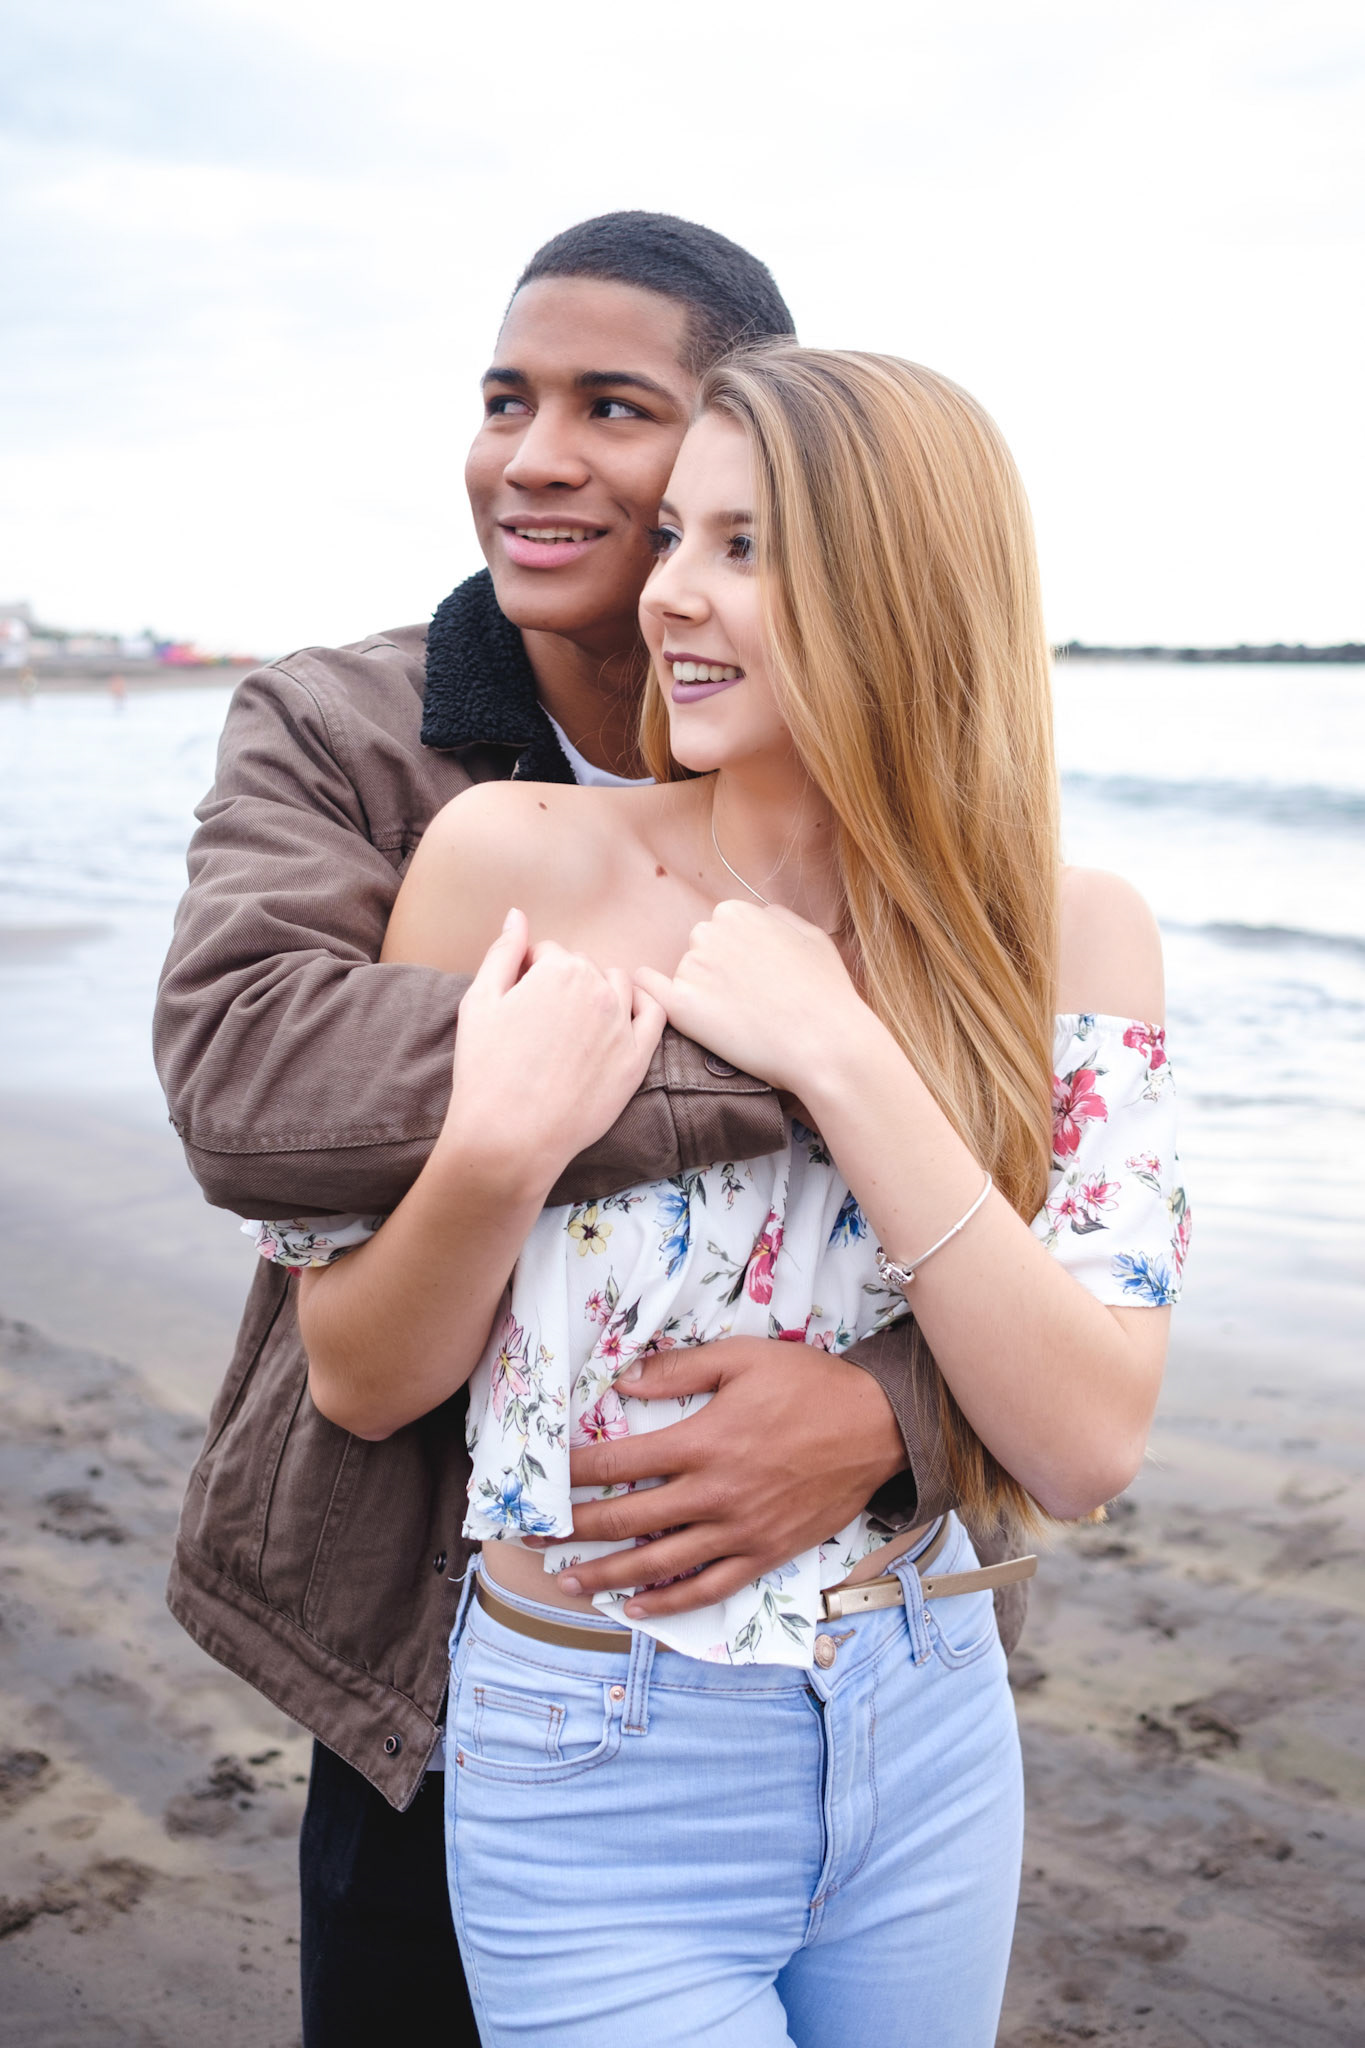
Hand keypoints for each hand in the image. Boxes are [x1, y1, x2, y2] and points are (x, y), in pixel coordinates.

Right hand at [441, 910, 665, 1193]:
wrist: (510, 1135)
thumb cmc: (486, 1069)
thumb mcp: (479, 1002)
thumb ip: (502, 952)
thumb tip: (516, 916)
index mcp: (559, 970)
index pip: (549, 954)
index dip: (530, 974)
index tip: (519, 1002)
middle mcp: (597, 989)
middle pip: (583, 969)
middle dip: (563, 984)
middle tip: (541, 1021)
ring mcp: (621, 1024)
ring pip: (619, 986)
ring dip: (600, 991)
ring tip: (576, 1021)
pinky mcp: (636, 1059)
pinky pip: (654, 1016)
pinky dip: (644, 1004)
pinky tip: (627, 1011)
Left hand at [545, 1336, 907, 1616]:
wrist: (876, 1426)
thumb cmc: (808, 1384)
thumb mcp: (742, 1357)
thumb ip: (678, 1371)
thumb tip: (622, 1382)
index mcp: (703, 1442)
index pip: (619, 1463)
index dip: (573, 1473)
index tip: (544, 1480)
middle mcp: (714, 1493)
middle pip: (627, 1518)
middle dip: (575, 1529)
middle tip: (536, 1537)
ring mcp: (739, 1530)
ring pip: (659, 1562)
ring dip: (608, 1575)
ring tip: (570, 1583)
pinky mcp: (765, 1553)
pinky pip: (709, 1586)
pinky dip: (670, 1602)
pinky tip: (638, 1608)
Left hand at [634, 900, 870, 1096]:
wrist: (824, 1042)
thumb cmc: (824, 992)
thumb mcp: (811, 936)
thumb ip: (778, 918)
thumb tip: (759, 916)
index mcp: (736, 912)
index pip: (721, 929)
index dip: (737, 956)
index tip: (755, 978)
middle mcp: (708, 933)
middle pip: (700, 950)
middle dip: (717, 971)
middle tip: (747, 1001)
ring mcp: (692, 969)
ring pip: (685, 977)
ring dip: (701, 993)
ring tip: (738, 1019)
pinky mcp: (681, 1006)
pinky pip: (652, 994)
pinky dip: (650, 996)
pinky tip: (652, 1002)